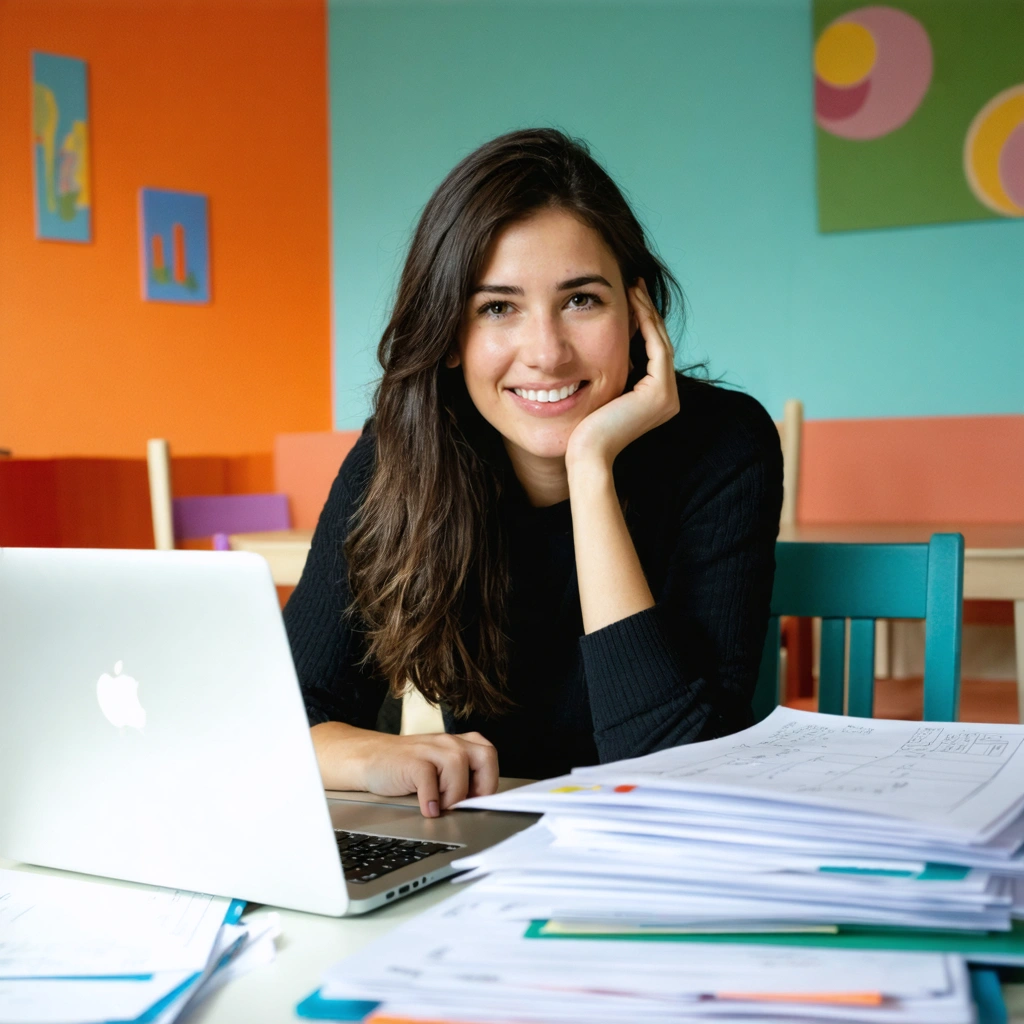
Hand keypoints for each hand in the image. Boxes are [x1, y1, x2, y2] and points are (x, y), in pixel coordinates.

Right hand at [350, 729, 498, 816]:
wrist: (369, 758)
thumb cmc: (406, 767)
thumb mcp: (439, 767)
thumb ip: (460, 777)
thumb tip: (478, 803)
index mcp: (458, 743)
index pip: (489, 757)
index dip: (488, 783)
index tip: (477, 801)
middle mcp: (448, 742)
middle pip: (485, 756)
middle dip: (482, 784)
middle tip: (465, 802)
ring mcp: (429, 749)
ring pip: (458, 766)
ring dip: (453, 794)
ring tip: (440, 804)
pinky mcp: (412, 761)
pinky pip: (430, 780)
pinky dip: (431, 799)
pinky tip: (426, 807)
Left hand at [565, 278, 679, 468]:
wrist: (585, 452)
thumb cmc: (584, 429)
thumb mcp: (601, 392)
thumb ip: (610, 371)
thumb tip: (601, 344)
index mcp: (656, 398)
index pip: (651, 351)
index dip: (642, 322)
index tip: (629, 296)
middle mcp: (668, 397)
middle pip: (658, 343)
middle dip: (646, 311)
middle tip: (634, 283)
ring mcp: (668, 396)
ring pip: (659, 341)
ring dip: (647, 312)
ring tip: (634, 286)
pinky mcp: (660, 392)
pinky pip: (656, 348)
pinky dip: (645, 324)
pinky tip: (633, 304)